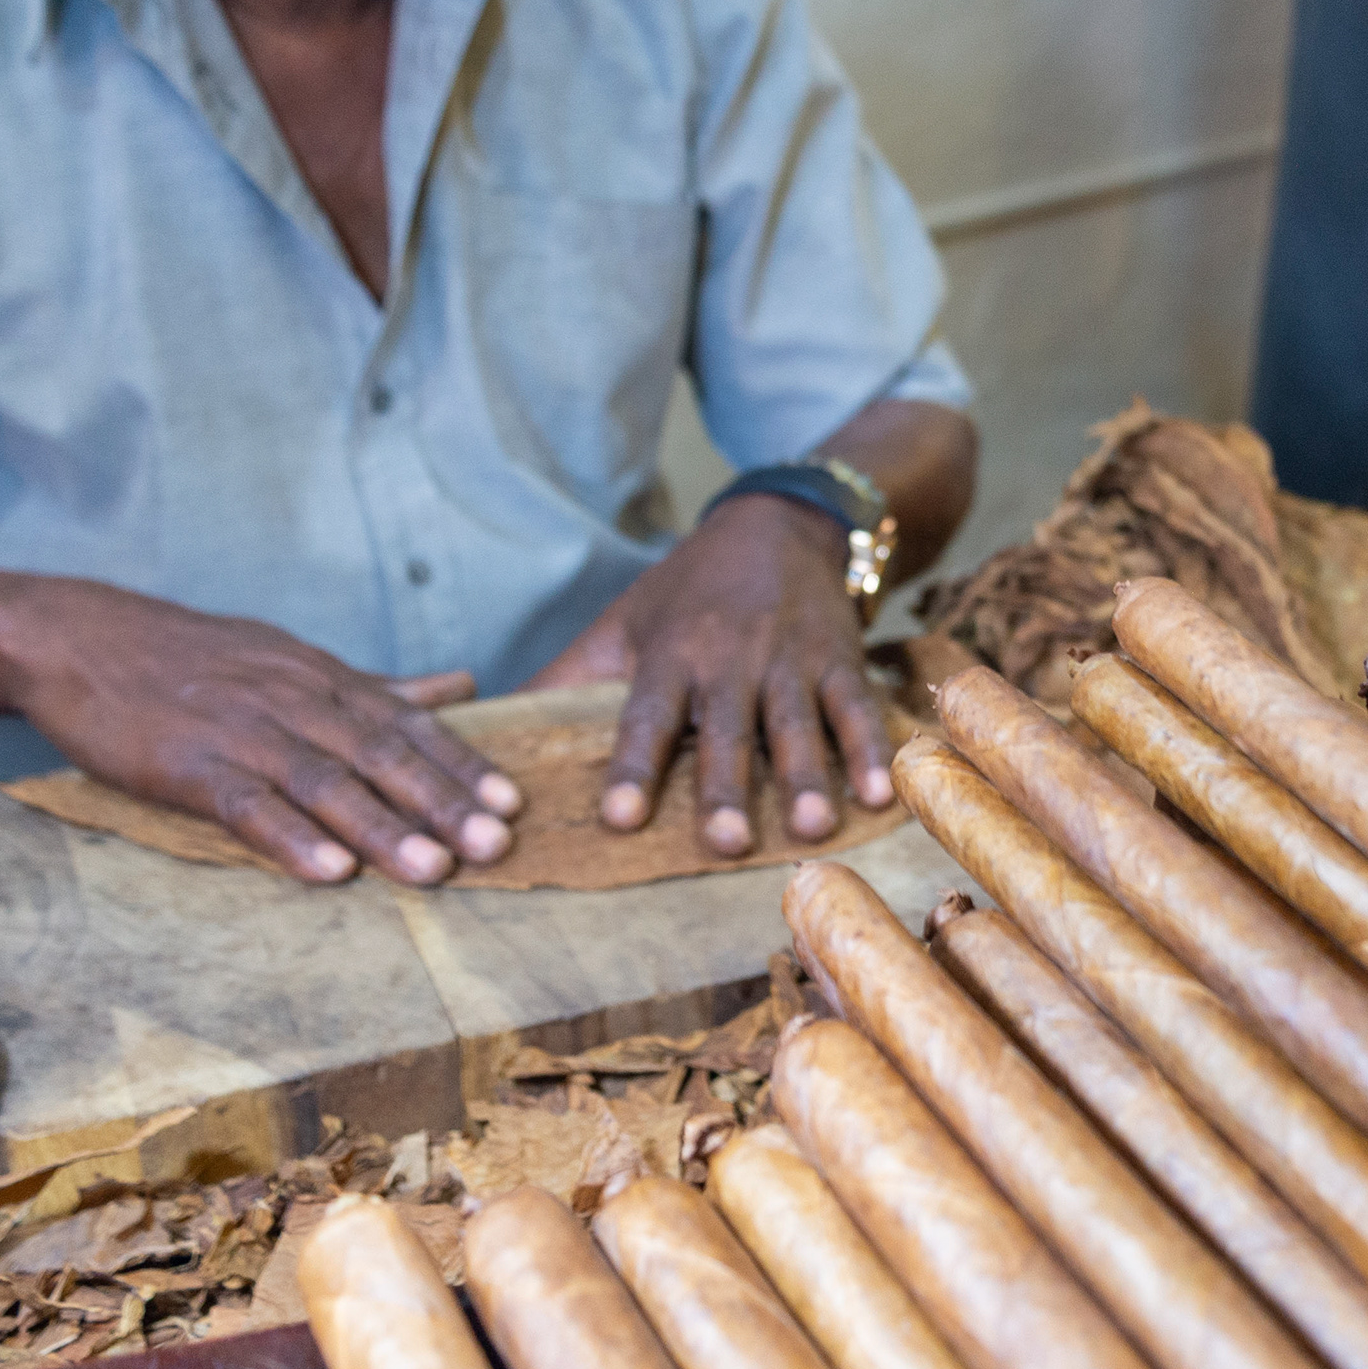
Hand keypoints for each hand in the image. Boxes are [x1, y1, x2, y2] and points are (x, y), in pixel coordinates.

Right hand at [0, 578, 515, 885]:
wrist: (75, 636)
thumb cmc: (190, 656)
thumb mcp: (291, 657)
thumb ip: (378, 684)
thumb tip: (465, 686)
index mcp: (320, 679)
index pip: (405, 723)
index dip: (460, 764)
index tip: (513, 804)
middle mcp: (292, 700)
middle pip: (379, 754)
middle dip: (442, 801)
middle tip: (497, 846)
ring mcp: (240, 731)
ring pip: (324, 782)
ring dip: (381, 829)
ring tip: (434, 871)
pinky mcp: (187, 764)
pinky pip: (247, 804)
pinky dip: (289, 839)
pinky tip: (328, 873)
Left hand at [532, 495, 893, 855]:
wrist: (780, 524)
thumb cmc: (687, 591)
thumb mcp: (622, 624)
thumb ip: (565, 680)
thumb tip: (484, 730)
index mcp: (671, 654)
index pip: (647, 716)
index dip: (635, 766)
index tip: (620, 818)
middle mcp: (731, 657)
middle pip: (728, 730)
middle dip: (727, 786)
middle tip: (726, 843)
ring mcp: (791, 659)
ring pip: (798, 724)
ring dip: (807, 776)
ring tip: (811, 829)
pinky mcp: (839, 660)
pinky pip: (857, 709)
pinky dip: (872, 751)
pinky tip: (883, 797)